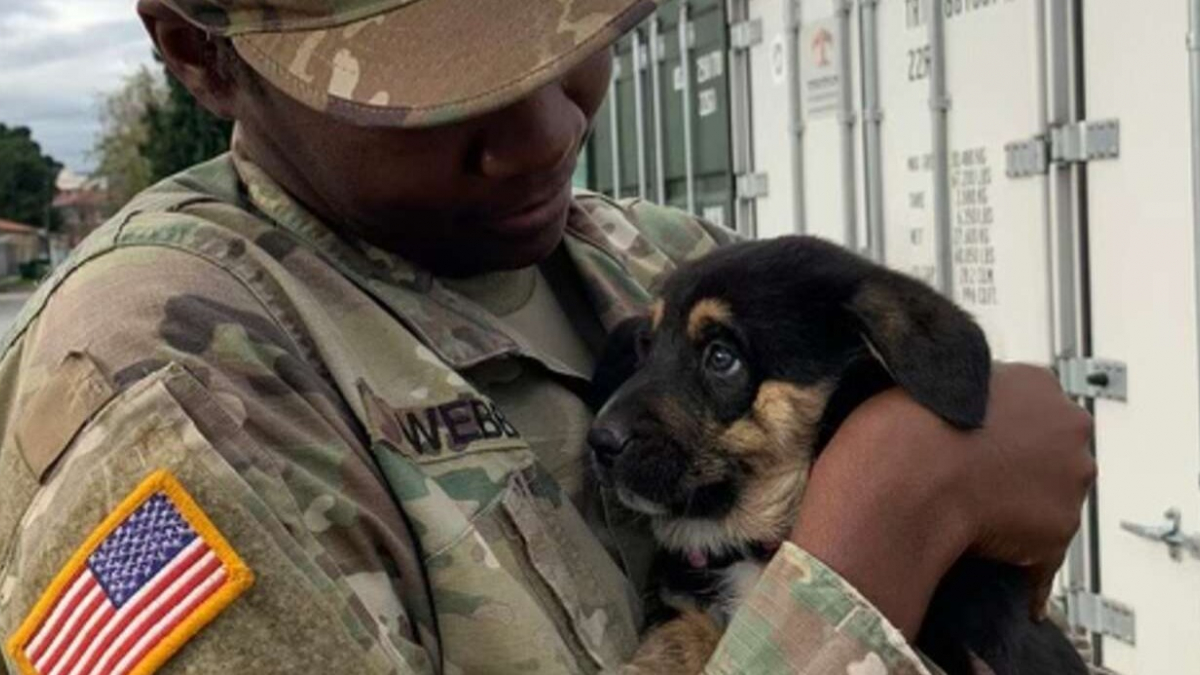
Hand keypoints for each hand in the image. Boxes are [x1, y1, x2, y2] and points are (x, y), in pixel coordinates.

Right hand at [789, 363, 1094, 637]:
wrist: (911, 474)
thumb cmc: (908, 428)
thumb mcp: (934, 383)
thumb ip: (963, 395)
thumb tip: (955, 414)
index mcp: (1036, 382)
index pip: (1032, 408)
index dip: (1002, 431)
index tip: (978, 444)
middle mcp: (1069, 426)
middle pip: (1054, 453)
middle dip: (1023, 469)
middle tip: (977, 481)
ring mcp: (1071, 479)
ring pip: (1051, 501)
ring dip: (1022, 511)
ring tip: (974, 518)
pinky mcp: (1060, 527)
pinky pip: (1041, 551)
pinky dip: (1018, 558)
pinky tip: (984, 551)